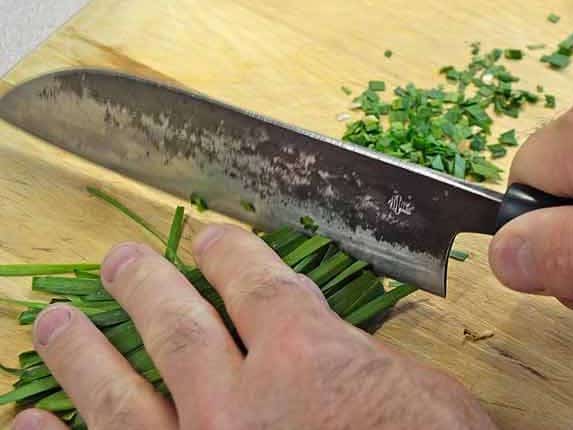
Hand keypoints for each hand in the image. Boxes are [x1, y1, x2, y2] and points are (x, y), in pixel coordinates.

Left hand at [13, 225, 495, 429]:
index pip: (253, 281)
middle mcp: (239, 401)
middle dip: (143, 284)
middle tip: (118, 261)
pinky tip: (26, 422)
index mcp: (307, 357)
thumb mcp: (423, 393)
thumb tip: (340, 345)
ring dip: (81, 353)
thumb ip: (366, 359)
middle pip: (175, 324)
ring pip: (120, 393)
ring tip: (56, 323)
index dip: (228, 252)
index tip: (211, 240)